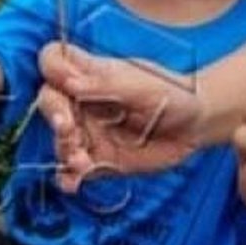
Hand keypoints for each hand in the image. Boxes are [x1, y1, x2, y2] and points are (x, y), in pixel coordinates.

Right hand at [37, 42, 204, 191]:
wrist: (195, 127)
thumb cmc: (173, 94)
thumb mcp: (143, 85)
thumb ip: (106, 86)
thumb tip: (70, 84)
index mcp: (92, 74)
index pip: (54, 61)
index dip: (52, 69)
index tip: (67, 84)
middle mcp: (83, 102)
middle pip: (49, 101)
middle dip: (54, 116)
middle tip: (69, 130)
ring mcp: (89, 132)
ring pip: (59, 139)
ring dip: (64, 150)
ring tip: (83, 162)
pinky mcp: (98, 160)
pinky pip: (74, 170)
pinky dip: (69, 177)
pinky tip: (74, 183)